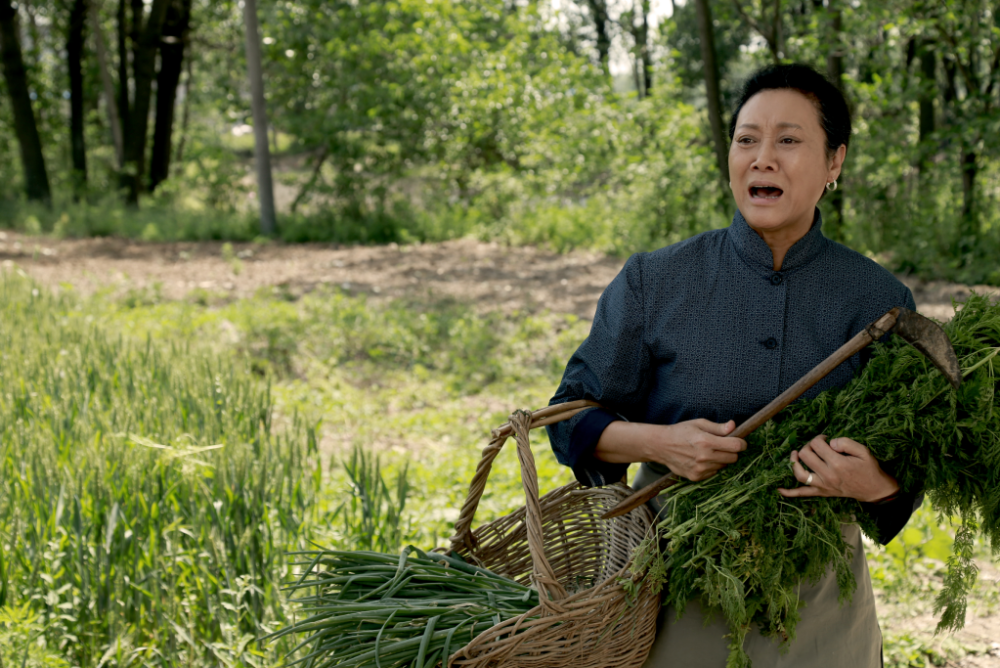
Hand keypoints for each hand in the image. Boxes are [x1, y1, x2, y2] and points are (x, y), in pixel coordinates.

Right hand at [649, 419, 746, 481]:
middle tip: (722, 446)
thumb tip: (734, 426)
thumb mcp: (699, 423)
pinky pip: (714, 473)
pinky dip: (712, 466)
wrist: (661, 446)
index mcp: (706, 441)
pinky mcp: (696, 477)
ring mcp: (700, 469)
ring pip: (724, 466)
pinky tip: (701, 459)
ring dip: (721, 459)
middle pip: (733, 458)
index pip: (735, 446)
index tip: (740, 441)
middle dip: (732, 451)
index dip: (742, 443)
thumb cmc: (680, 431)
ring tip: (708, 452)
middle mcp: (704, 457)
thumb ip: (718, 427)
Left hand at [777, 435, 899, 501]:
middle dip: (809, 446)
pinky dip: (790, 492)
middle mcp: (827, 475)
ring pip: (799, 473)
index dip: (819, 438)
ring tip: (795, 454)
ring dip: (794, 462)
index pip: (817, 445)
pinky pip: (802, 493)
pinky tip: (779, 489)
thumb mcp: (863, 451)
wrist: (874, 489)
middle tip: (817, 446)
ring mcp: (823, 486)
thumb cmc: (869, 469)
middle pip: (805, 455)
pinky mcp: (821, 493)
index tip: (826, 439)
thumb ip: (846, 443)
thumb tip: (830, 442)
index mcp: (837, 464)